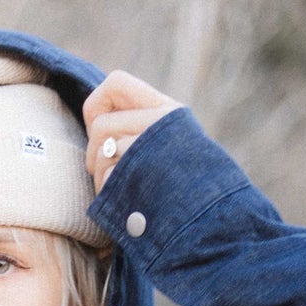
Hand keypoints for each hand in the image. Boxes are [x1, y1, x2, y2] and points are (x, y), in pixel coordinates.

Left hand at [83, 70, 181, 193]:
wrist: (211, 222)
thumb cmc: (186, 189)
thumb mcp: (170, 147)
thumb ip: (139, 128)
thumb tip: (95, 119)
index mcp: (167, 110)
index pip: (116, 83)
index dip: (98, 103)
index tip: (97, 125)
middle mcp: (160, 122)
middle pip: (100, 125)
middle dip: (94, 151)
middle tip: (104, 170)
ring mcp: (152, 148)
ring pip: (101, 150)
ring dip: (100, 175)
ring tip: (118, 189)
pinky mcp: (142, 176)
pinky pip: (107, 177)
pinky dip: (107, 192)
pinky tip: (124, 203)